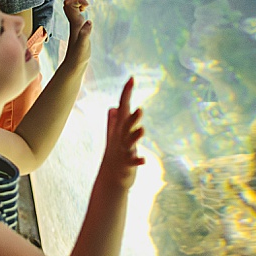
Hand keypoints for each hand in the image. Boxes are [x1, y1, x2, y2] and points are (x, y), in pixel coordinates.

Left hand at [61, 0, 92, 68]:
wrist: (74, 64)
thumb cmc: (78, 56)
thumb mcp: (83, 46)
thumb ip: (85, 34)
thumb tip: (88, 22)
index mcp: (74, 23)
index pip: (69, 4)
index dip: (77, 0)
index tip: (86, 6)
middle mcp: (73, 22)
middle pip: (69, 2)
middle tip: (86, 6)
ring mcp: (75, 25)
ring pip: (72, 7)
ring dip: (80, 3)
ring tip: (86, 8)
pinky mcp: (79, 28)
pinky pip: (77, 13)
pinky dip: (82, 9)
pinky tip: (87, 16)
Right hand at [98, 76, 144, 190]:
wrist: (111, 177)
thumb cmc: (117, 154)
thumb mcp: (116, 137)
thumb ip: (114, 121)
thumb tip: (114, 108)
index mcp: (120, 128)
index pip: (123, 108)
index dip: (127, 94)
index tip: (132, 79)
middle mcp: (121, 137)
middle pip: (127, 124)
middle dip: (133, 117)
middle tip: (140, 109)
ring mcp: (124, 151)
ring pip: (130, 142)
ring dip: (135, 136)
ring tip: (142, 130)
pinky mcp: (127, 164)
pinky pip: (133, 161)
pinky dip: (138, 160)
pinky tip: (144, 159)